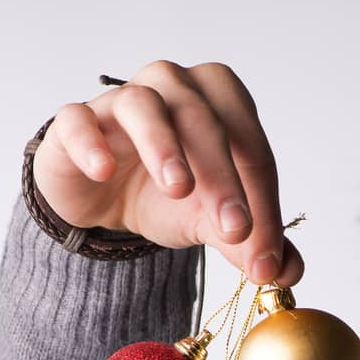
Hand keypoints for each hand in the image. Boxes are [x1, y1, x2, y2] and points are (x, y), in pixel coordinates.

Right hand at [31, 60, 303, 286]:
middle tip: (234, 229)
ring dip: (164, 144)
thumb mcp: (212, 222)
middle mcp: (173, 87)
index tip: (265, 257)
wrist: (102, 200)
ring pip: (144, 105)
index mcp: (220, 103)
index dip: (263, 202)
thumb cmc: (165, 195)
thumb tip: (286, 272)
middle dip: (224, 176)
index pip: (250, 148)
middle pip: (204, 118)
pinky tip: (104, 171)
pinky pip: (79, 121)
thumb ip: (250, 243)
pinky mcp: (73, 122)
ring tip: (179, 187)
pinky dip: (91, 142)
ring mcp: (119, 101)